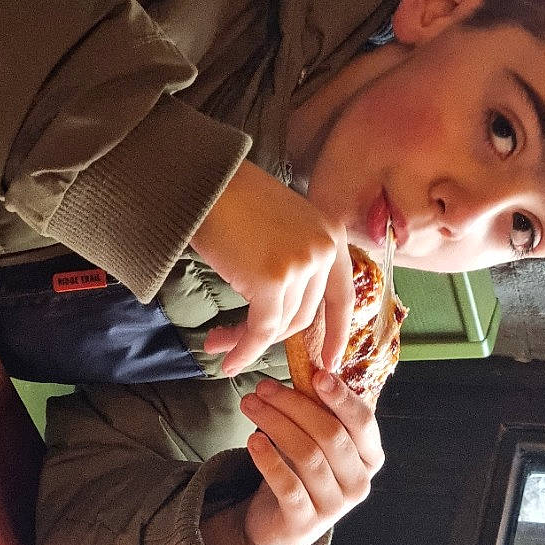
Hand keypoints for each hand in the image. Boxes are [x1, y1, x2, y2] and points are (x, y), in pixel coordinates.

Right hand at [192, 162, 353, 375]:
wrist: (203, 183)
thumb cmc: (232, 202)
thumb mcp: (282, 229)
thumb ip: (296, 262)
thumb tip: (286, 314)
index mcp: (332, 236)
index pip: (341, 296)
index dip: (337, 332)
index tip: (331, 361)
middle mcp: (323, 250)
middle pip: (304, 315)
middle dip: (271, 337)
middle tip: (238, 346)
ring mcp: (300, 265)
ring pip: (279, 324)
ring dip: (248, 341)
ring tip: (217, 343)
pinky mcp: (272, 280)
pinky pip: (261, 329)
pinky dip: (244, 349)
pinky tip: (228, 360)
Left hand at [201, 373, 383, 544]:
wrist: (282, 524)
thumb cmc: (302, 473)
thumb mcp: (316, 441)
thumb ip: (319, 412)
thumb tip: (306, 369)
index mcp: (369, 457)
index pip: (363, 422)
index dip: (341, 397)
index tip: (316, 375)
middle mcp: (359, 482)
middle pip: (330, 435)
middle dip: (294, 405)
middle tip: (263, 387)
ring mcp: (335, 505)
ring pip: (308, 456)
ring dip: (275, 424)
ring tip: (249, 404)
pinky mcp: (306, 522)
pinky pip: (288, 486)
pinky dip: (268, 460)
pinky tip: (252, 440)